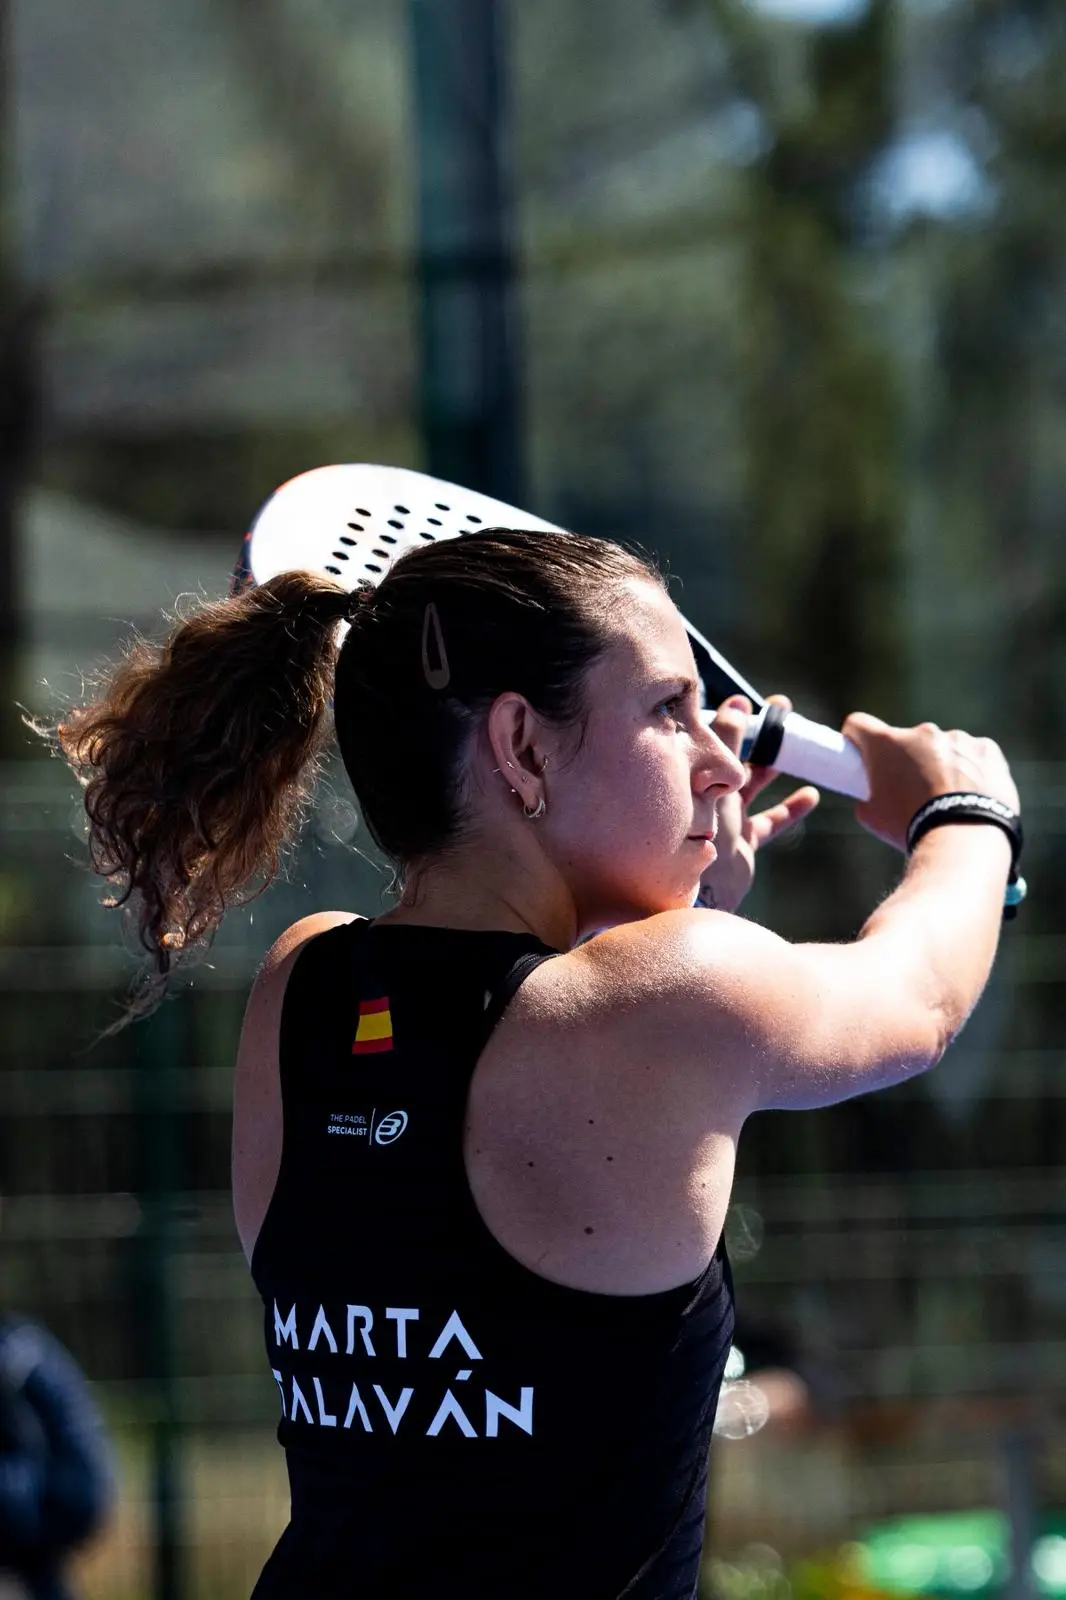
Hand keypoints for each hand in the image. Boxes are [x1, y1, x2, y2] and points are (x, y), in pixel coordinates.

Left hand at [699, 694, 819, 911]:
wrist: (697, 889)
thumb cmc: (696, 831)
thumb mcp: (711, 778)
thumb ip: (726, 741)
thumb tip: (738, 702)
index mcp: (694, 777)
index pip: (712, 739)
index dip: (729, 717)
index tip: (744, 698)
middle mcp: (708, 795)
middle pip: (734, 755)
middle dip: (756, 731)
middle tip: (779, 707)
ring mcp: (726, 819)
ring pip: (753, 784)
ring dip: (773, 763)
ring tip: (795, 741)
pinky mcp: (743, 844)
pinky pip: (770, 822)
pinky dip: (790, 809)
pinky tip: (811, 795)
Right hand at [843, 713, 1019, 854]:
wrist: (964, 839)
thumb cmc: (912, 828)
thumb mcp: (874, 818)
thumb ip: (867, 798)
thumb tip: (870, 797)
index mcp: (887, 744)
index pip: (859, 724)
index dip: (857, 738)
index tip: (862, 754)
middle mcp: (922, 733)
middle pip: (907, 740)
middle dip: (907, 760)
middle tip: (913, 792)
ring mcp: (958, 739)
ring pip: (944, 748)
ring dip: (942, 765)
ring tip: (949, 800)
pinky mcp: (987, 749)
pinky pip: (975, 755)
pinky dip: (972, 770)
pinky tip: (973, 795)